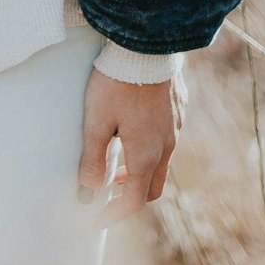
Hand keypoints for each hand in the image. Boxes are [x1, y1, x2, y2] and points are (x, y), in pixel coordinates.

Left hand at [77, 64, 185, 220]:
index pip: (134, 200)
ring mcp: (175, 128)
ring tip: (116, 166)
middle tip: (107, 195)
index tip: (96, 220)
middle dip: (130, 197)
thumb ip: (92, 160)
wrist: (147, 44)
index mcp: (146, 155)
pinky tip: (132, 134)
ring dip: (139, 173)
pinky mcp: (178, 111)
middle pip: (152, 187)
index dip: (114, 214)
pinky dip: (149, 152)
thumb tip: (86, 195)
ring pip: (161, 164)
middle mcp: (166, 146)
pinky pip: (166, 142)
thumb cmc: (116, 83)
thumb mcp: (96, 122)